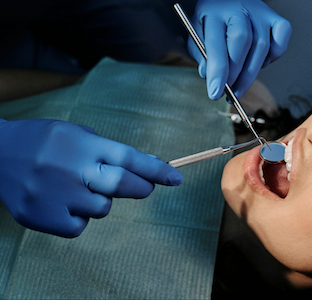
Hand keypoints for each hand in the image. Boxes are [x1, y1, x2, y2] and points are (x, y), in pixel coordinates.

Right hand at [0, 119, 182, 236]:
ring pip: (102, 209)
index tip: (176, 179)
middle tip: (144, 186)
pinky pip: (79, 226)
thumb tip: (145, 168)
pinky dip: (78, 217)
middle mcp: (71, 169)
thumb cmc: (44, 142)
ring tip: (79, 187)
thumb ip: (107, 150)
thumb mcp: (76, 134)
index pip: (129, 158)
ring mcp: (56, 195)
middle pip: (122, 185)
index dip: (156, 170)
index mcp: (82, 144)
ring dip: (101, 201)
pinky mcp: (42, 217)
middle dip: (141, 187)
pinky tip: (63, 202)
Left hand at [189, 0, 291, 99]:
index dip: (217, 72)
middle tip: (228, 92)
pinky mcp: (277, 20)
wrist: (228, 2)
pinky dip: (272, 59)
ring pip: (262, 47)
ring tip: (238, 87)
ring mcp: (261, 13)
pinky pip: (280, 45)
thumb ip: (201, 54)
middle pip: (243, 43)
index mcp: (214, 11)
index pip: (216, 43)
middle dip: (235, 74)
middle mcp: (240, 9)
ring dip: (250, 74)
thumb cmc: (213, 20)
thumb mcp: (197, 33)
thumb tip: (209, 76)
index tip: (215, 93)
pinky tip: (258, 64)